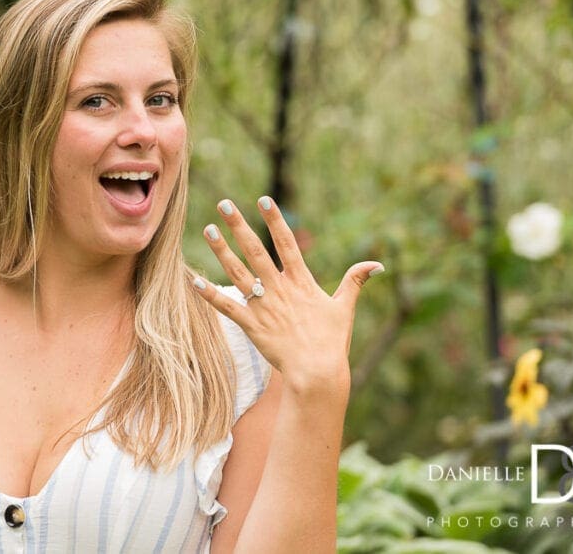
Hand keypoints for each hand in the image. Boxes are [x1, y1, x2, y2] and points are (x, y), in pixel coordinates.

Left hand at [191, 196, 384, 396]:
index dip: (275, 220)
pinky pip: (227, 307)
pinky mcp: (251, 325)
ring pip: (238, 273)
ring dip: (221, 251)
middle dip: (239, 226)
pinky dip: (210, 295)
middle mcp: (280, 289)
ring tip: (208, 230)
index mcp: (301, 281)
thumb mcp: (345, 307)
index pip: (287, 243)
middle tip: (224, 205)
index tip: (263, 199)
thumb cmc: (332, 341)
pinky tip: (194, 281)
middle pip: (256, 251)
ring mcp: (264, 306)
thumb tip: (378, 264)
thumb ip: (355, 281)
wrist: (317, 372)